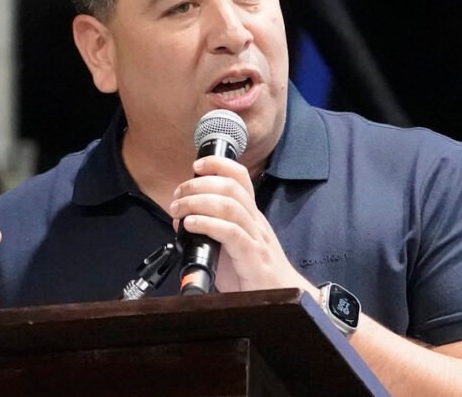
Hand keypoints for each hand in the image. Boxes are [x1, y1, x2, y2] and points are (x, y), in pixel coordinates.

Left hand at [170, 156, 313, 293]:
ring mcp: (256, 237)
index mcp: (250, 214)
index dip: (219, 165)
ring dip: (198, 202)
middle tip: (178, 196)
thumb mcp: (231, 245)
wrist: (282, 297)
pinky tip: (191, 225)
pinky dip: (207, 224)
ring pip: (229, 206)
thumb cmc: (252, 273)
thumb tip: (182, 219)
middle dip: (199, 185)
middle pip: (230, 187)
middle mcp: (255, 221)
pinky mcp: (253, 257)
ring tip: (179, 209)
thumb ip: (209, 230)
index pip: (240, 178)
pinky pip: (231, 233)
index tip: (196, 166)